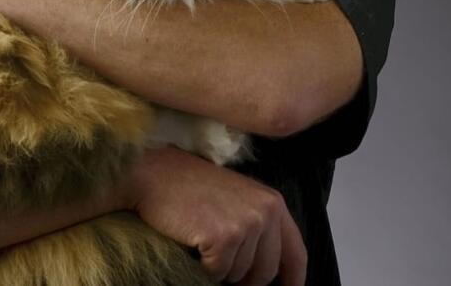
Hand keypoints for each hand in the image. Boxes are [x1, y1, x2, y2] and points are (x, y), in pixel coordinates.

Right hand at [126, 146, 305, 285]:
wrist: (155, 175)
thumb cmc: (191, 189)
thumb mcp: (237, 200)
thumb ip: (260, 226)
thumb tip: (268, 271)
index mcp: (273, 203)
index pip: (295, 253)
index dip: (293, 280)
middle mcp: (265, 212)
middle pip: (265, 273)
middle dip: (243, 278)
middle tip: (219, 260)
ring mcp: (246, 224)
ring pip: (239, 275)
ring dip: (219, 268)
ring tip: (202, 239)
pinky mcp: (224, 237)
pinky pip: (217, 274)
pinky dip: (202, 267)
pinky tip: (192, 241)